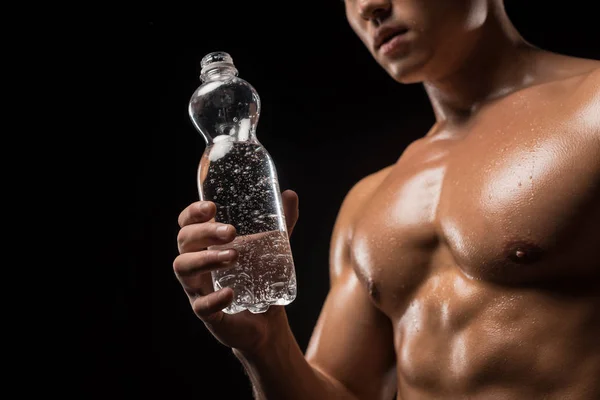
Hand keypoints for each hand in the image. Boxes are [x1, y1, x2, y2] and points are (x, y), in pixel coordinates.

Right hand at [174, 189, 298, 352]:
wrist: (267, 322)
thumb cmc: (260, 277)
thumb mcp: (271, 248)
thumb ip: (281, 223)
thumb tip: (290, 194)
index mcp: (206, 245)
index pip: (187, 224)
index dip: (192, 213)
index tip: (211, 207)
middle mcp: (197, 265)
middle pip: (184, 241)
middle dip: (204, 233)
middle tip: (231, 232)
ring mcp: (199, 290)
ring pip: (184, 269)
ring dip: (205, 259)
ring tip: (233, 256)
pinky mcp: (209, 315)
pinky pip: (201, 307)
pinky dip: (213, 299)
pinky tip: (230, 293)